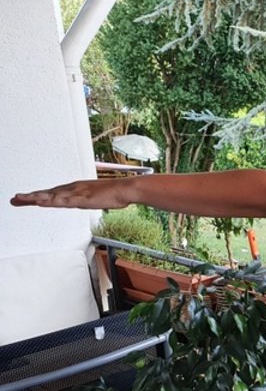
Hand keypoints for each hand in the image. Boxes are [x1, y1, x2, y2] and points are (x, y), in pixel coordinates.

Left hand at [10, 179, 131, 208]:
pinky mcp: (81, 198)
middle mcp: (72, 188)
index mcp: (75, 188)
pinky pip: (63, 200)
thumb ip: (88, 198)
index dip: (38, 196)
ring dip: (35, 197)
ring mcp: (76, 193)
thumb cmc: (115, 193)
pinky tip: (41, 202)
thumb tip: (85, 201)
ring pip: (51, 196)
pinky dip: (51, 201)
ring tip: (20, 199)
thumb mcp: (97, 197)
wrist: (125, 189)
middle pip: (47, 193)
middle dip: (30, 197)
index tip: (25, 198)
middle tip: (14, 199)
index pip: (52, 193)